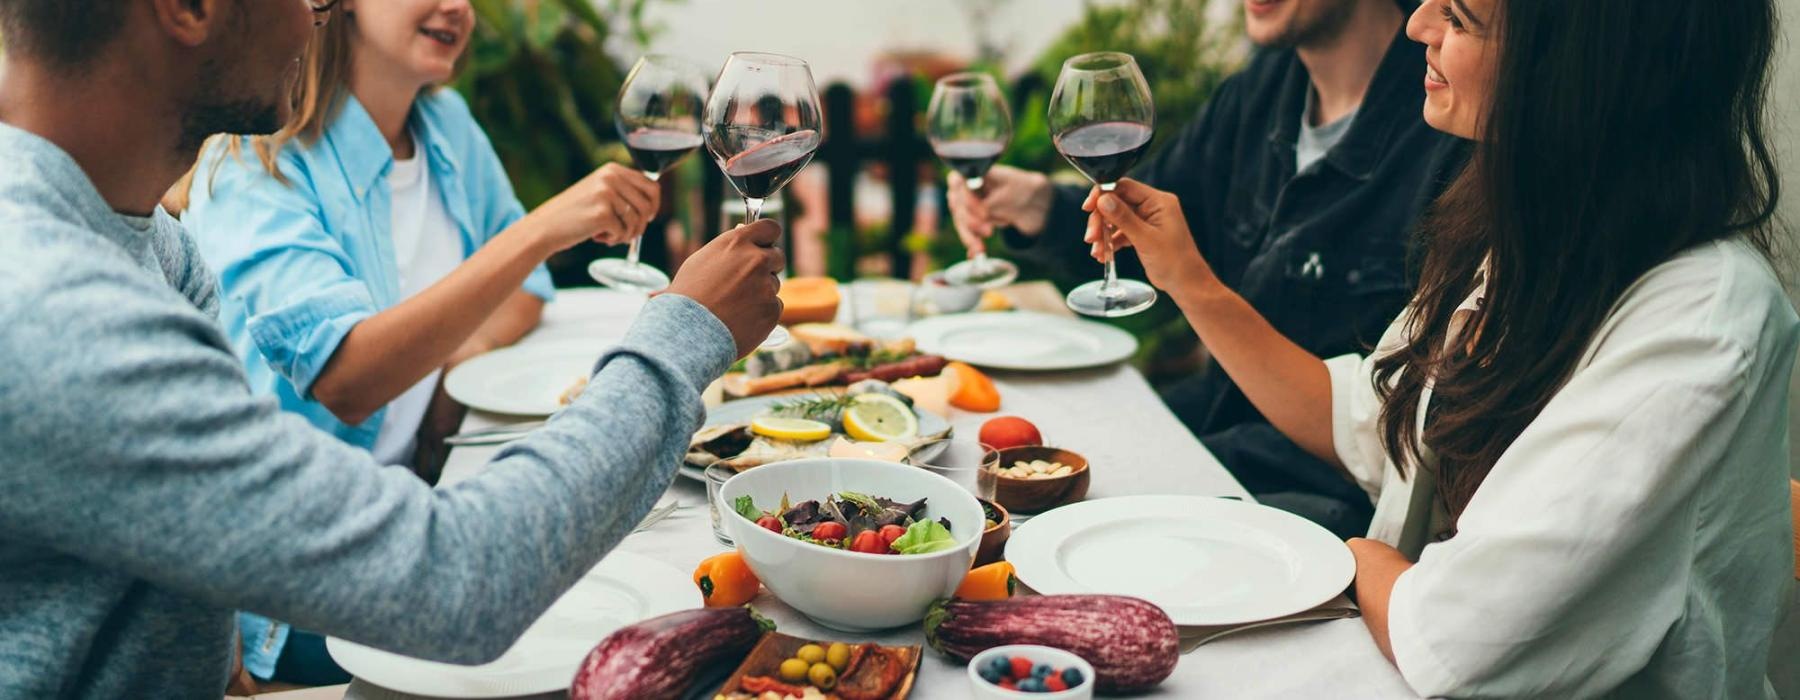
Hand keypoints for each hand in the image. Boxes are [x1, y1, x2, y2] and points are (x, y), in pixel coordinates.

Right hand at [522, 163, 659, 252]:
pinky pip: (623, 232)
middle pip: (648, 205)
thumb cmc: (574, 213)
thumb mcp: (599, 192)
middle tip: (626, 233)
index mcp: (612, 169)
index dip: (654, 206)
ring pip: (636, 221)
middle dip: (641, 224)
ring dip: (626, 234)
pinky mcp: (602, 213)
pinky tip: (597, 237)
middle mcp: (611, 178)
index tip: (648, 218)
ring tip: (608, 235)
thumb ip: (623, 191)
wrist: (545, 226)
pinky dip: (614, 240)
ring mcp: (606, 194)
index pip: (652, 186)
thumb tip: (653, 203)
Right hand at [667, 220, 785, 357]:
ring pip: (774, 285)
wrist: (687, 331)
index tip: (765, 245)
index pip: (770, 228)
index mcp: (738, 242)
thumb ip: (729, 247)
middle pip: (777, 257)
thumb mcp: (702, 260)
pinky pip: (774, 307)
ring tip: (734, 305)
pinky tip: (741, 319)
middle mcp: (756, 260)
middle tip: (747, 281)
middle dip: (768, 266)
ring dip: (761, 292)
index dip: (768, 238)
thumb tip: (743, 230)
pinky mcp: (772, 310)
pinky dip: (762, 313)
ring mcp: (766, 286)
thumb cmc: (688, 296)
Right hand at [945, 165, 1053, 253]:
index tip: (984, 213)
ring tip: (980, 250)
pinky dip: (971, 243)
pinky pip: (965, 232)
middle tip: (988, 232)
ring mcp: (964, 204)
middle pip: (957, 206)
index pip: (958, 183)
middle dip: (971, 223)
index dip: (968, 200)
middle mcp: (963, 187)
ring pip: (959, 222)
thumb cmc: (1017, 187)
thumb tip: (983, 207)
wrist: (1025, 200)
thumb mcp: (1010, 188)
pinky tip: (974, 255)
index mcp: (973, 172)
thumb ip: (993, 197)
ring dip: (969, 237)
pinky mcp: (968, 220)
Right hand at [1086, 179, 1217, 293]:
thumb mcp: (1146, 239)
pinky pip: (1120, 232)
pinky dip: (1110, 242)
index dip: (1103, 194)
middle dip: (1101, 220)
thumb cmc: (1175, 261)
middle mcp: (1152, 207)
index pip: (1124, 187)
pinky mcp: (1142, 233)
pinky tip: (1103, 255)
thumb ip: (1123, 218)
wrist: (1185, 283)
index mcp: (1158, 201)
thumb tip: (1103, 199)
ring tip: (1096, 250)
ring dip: (1103, 233)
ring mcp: (1146, 220)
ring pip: (1115, 218)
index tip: (1088, 207)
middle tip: (1091, 237)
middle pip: (1116, 203)